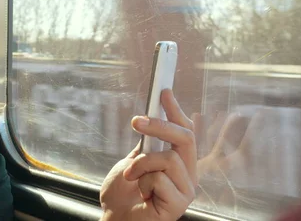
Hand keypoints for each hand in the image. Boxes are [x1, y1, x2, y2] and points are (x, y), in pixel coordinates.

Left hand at [100, 89, 196, 220]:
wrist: (114, 219)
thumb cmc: (122, 195)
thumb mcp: (132, 162)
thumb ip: (145, 146)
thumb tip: (149, 118)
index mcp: (178, 163)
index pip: (184, 131)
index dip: (175, 111)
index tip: (164, 92)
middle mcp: (187, 175)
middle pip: (186, 138)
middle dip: (160, 125)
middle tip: (137, 121)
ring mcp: (185, 190)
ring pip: (169, 158)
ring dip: (142, 164)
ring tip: (131, 176)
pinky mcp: (178, 204)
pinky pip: (161, 179)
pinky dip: (143, 182)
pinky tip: (142, 194)